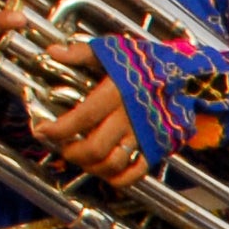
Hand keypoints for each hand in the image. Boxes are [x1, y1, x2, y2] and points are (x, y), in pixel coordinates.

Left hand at [31, 47, 147, 188]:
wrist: (187, 76)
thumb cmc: (147, 63)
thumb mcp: (112, 49)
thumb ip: (81, 52)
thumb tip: (53, 52)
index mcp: (116, 94)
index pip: (81, 119)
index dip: (58, 129)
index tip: (42, 130)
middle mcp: (129, 118)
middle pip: (94, 148)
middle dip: (71, 153)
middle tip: (62, 147)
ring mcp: (144, 136)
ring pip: (113, 163)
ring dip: (91, 167)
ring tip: (81, 159)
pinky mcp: (156, 147)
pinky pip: (136, 172)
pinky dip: (118, 179)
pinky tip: (106, 173)